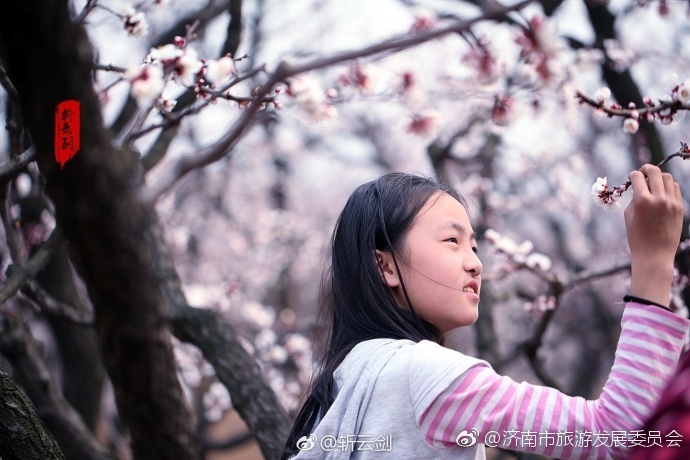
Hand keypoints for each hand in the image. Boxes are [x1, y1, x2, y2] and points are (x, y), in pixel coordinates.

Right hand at [625, 164, 683, 305]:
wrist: (655, 254)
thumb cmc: (637, 237)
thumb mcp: (629, 215)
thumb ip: (634, 198)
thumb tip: (639, 186)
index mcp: (642, 201)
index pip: (638, 177)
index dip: (633, 175)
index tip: (632, 176)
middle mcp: (659, 199)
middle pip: (655, 172)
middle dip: (647, 169)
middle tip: (643, 171)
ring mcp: (672, 203)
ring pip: (668, 178)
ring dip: (659, 177)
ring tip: (653, 182)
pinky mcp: (680, 207)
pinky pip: (675, 189)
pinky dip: (668, 186)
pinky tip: (662, 192)